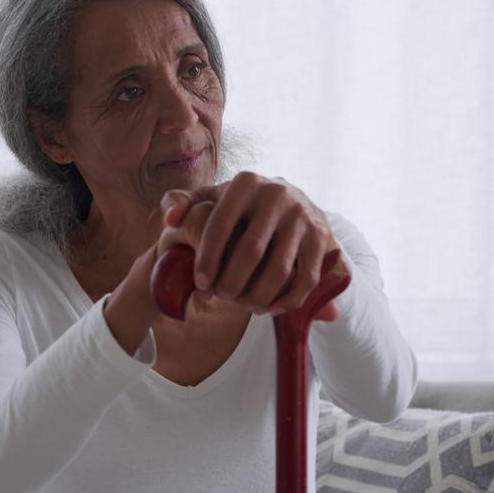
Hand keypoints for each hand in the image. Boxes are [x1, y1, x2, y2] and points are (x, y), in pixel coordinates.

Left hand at [160, 172, 339, 319]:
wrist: (293, 202)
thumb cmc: (240, 206)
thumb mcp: (211, 197)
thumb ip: (181, 201)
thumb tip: (171, 219)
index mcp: (245, 182)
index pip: (220, 224)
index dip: (208, 260)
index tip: (201, 284)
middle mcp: (277, 193)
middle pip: (250, 251)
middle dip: (232, 283)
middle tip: (222, 297)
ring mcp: (303, 215)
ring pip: (279, 270)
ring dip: (258, 296)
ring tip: (244, 306)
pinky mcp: (321, 237)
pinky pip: (305, 279)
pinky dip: (287, 300)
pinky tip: (270, 309)